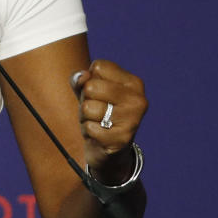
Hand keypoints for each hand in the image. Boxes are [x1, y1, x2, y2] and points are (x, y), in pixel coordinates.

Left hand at [71, 59, 147, 184]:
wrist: (108, 150)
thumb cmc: (98, 112)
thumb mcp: (87, 91)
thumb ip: (80, 79)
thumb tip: (83, 77)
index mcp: (134, 82)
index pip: (98, 67)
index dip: (90, 80)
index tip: (99, 94)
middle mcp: (138, 100)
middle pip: (91, 86)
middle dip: (85, 99)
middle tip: (96, 111)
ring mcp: (132, 120)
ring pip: (88, 107)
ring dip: (85, 117)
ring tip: (97, 122)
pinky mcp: (121, 140)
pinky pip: (89, 127)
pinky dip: (88, 132)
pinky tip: (99, 136)